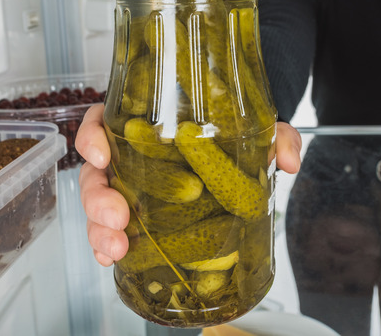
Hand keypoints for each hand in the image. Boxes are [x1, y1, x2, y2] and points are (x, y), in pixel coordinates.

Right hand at [75, 104, 302, 265]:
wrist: (239, 158)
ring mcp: (130, 189)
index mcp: (143, 125)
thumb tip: (287, 160)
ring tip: (117, 247)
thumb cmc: (234, 136)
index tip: (102, 153)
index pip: (101, 121)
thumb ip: (276, 136)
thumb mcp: (257, 129)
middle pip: (95, 172)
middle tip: (118, 217)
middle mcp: (128, 156)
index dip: (92, 137)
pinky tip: (113, 259)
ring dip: (99, 229)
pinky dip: (107, 246)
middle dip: (98, 198)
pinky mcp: (138, 218)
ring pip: (98, 206)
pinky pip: (112, 230)